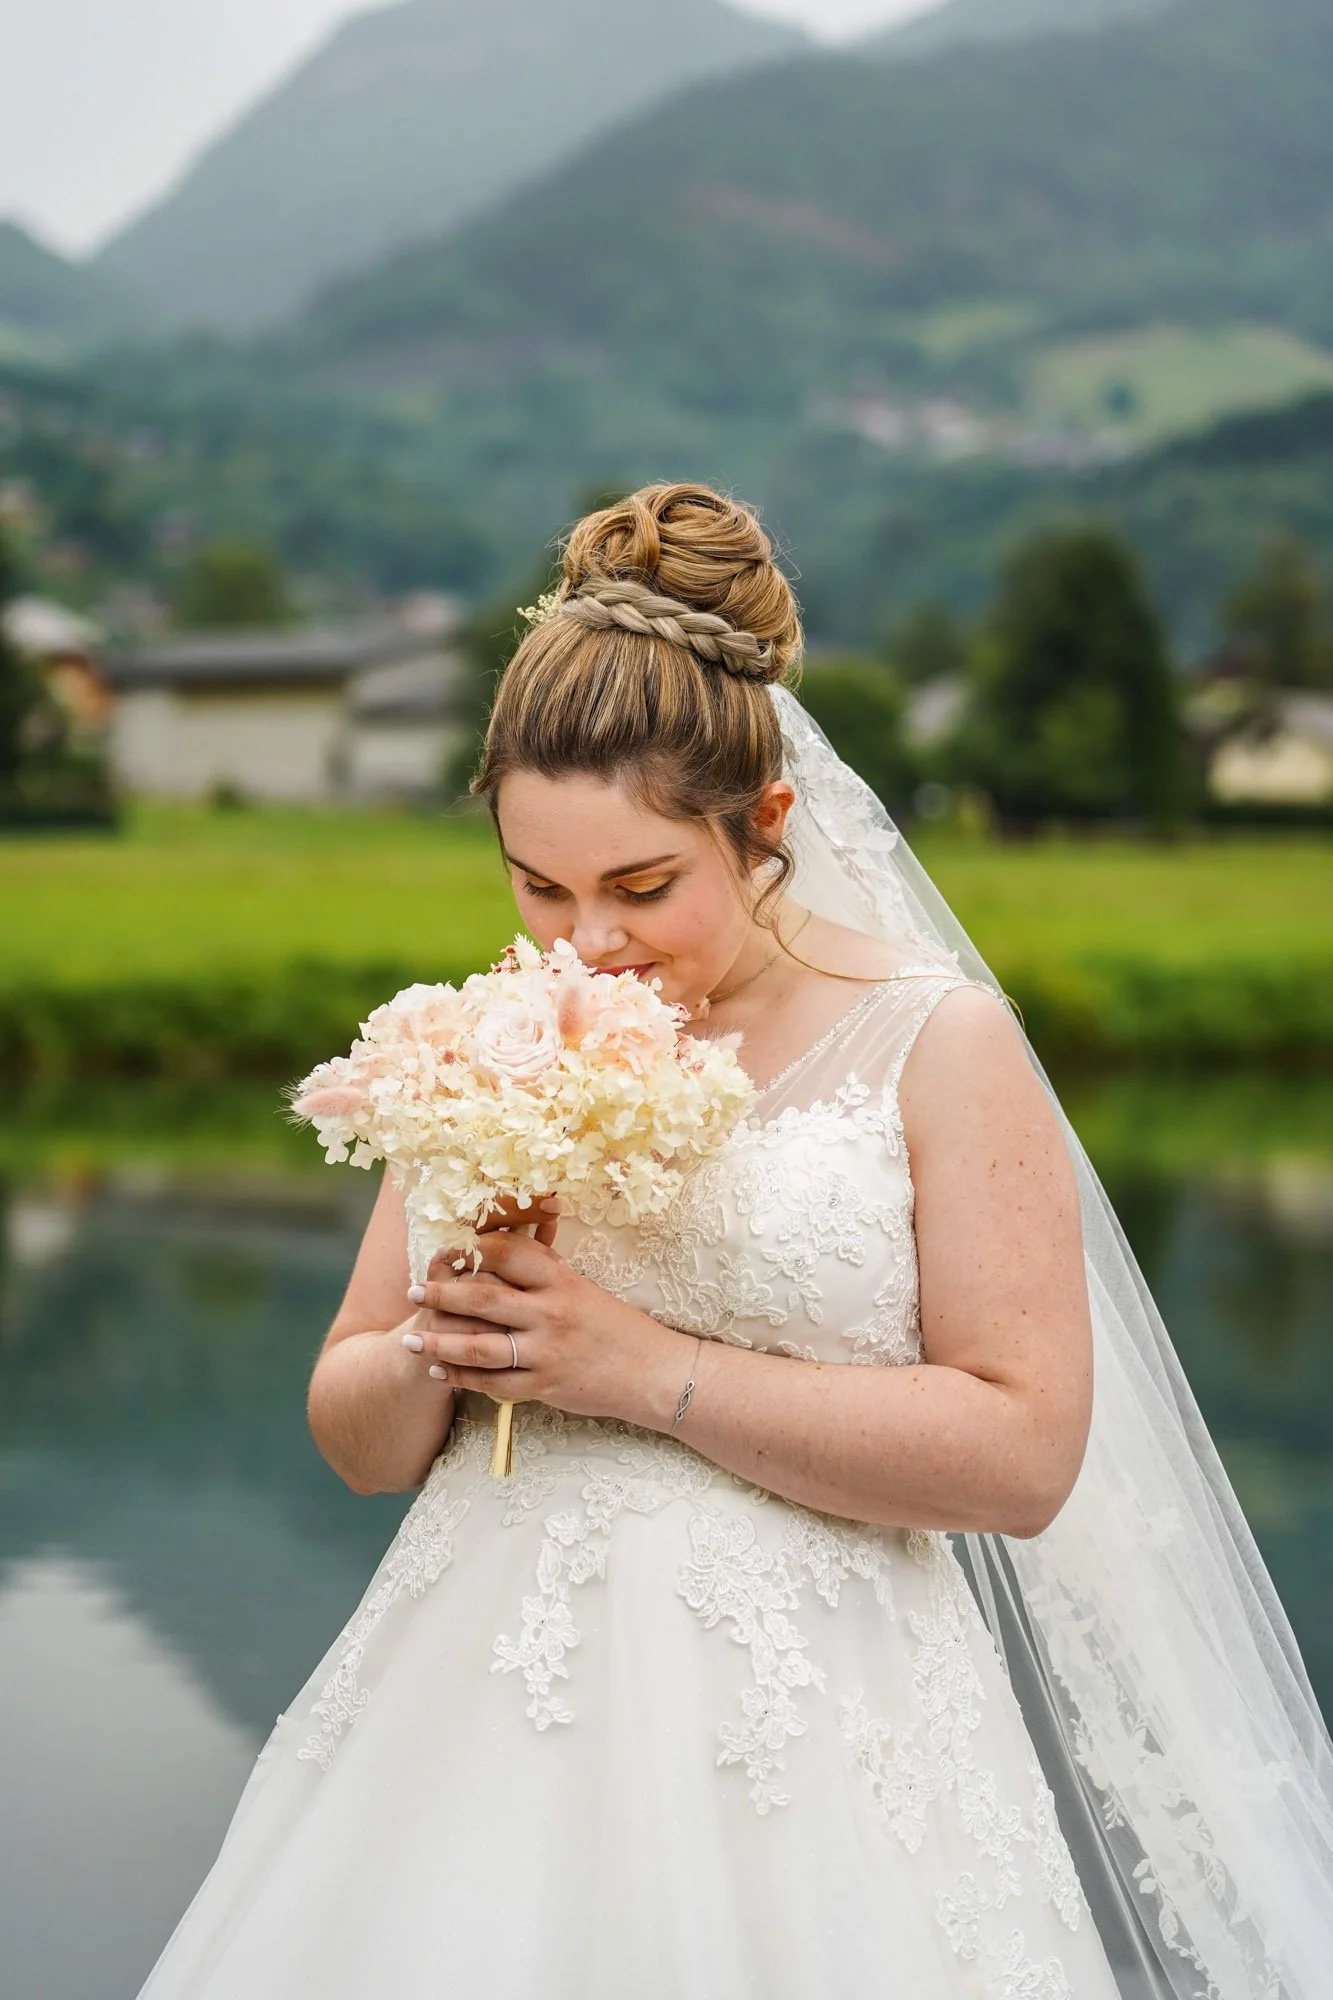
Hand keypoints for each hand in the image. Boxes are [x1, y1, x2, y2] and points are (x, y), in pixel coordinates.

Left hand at [402, 1231, 683, 1429]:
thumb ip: (544, 1274)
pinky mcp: (546, 1386)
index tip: (446, 1251)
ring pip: (479, 1347)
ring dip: (439, 1345)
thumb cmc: (616, 1327)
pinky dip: (463, 1379)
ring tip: (411, 1342)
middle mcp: (551, 1312)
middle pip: (482, 1300)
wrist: (653, 1371)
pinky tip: (441, 1373)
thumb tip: (498, 1252)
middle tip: (412, 1292)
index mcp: (561, 1280)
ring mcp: (547, 1351)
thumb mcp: (583, 1288)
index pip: (506, 1254)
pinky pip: (494, 1384)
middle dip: (440, 1295)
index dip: (470, 1250)